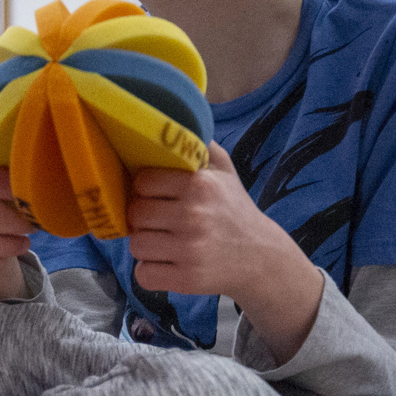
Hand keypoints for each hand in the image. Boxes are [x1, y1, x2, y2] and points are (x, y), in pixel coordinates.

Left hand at [125, 142, 307, 299]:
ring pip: (136, 245)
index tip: (157, 196)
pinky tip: (167, 264)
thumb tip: (174, 116)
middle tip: (160, 222)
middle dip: (143, 219)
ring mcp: (189, 250)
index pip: (142, 182)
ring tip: (165, 242)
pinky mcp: (186, 279)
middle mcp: (193, 215)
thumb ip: (199, 145)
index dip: (145, 190)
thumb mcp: (224, 171)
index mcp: (199, 185)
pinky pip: (143, 275)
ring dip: (146, 246)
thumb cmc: (233, 210)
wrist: (261, 258)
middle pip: (135, 214)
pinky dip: (150, 272)